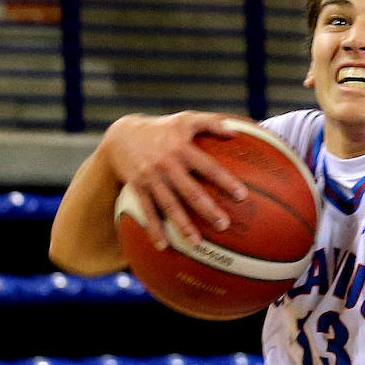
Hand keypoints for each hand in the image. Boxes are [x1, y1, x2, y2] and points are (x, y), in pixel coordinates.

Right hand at [101, 111, 249, 248]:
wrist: (122, 134)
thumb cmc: (163, 129)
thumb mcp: (185, 119)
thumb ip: (211, 123)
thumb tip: (235, 132)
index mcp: (181, 147)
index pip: (208, 166)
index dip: (225, 181)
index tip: (242, 196)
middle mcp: (166, 164)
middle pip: (189, 190)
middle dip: (206, 209)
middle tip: (224, 225)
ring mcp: (151, 177)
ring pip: (168, 205)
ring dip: (182, 225)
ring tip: (197, 244)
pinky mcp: (137, 188)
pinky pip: (147, 210)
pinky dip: (154, 228)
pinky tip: (163, 246)